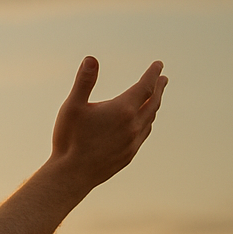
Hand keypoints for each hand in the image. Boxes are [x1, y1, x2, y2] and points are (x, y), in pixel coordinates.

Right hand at [49, 56, 166, 191]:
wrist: (72, 174)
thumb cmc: (69, 139)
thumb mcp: (72, 106)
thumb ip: (84, 82)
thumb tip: (91, 59)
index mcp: (123, 109)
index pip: (145, 86)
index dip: (153, 74)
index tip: (159, 65)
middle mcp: (134, 124)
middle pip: (153, 102)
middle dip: (159, 88)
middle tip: (163, 78)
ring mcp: (134, 141)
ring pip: (151, 118)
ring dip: (155, 105)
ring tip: (154, 98)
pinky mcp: (130, 154)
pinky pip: (145, 133)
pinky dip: (148, 122)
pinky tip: (144, 123)